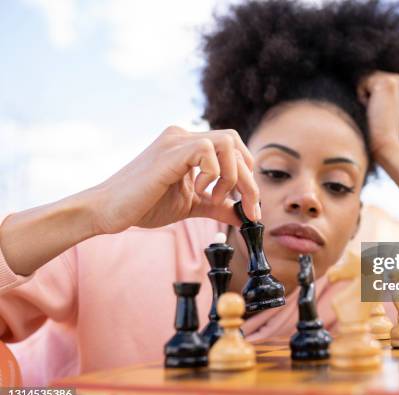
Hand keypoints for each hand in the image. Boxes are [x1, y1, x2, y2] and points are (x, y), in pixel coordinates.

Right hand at [90, 126, 259, 233]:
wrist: (108, 211)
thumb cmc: (144, 205)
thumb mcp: (192, 205)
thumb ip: (219, 205)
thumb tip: (246, 216)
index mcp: (189, 145)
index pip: (234, 150)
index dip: (248, 177)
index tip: (251, 208)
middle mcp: (184, 136)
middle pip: (236, 144)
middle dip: (249, 181)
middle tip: (250, 209)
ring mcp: (176, 140)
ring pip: (228, 142)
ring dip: (232, 175)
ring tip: (214, 196)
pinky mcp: (169, 151)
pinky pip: (207, 150)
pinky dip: (213, 174)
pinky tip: (198, 191)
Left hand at [357, 71, 398, 159]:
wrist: (385, 143)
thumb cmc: (378, 128)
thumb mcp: (380, 105)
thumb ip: (375, 90)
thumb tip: (355, 76)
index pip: (372, 77)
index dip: (369, 95)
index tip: (380, 110)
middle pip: (367, 75)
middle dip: (366, 94)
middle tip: (377, 112)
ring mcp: (395, 80)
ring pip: (364, 79)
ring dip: (363, 96)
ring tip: (375, 111)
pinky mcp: (387, 83)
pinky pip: (361, 83)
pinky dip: (361, 97)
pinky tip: (372, 109)